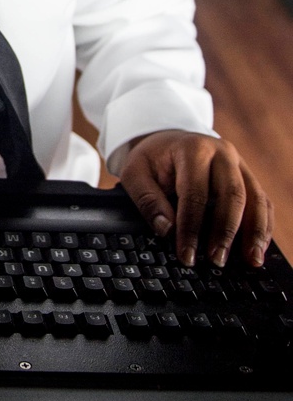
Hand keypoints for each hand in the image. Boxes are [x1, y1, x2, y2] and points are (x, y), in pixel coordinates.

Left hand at [119, 130, 272, 267]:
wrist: (169, 139)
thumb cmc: (153, 160)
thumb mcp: (135, 173)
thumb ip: (147, 200)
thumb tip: (166, 229)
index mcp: (192, 149)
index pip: (195, 194)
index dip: (191, 227)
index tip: (187, 255)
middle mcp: (222, 153)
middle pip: (232, 195)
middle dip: (226, 232)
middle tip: (217, 260)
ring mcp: (239, 164)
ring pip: (255, 198)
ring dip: (255, 232)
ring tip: (250, 260)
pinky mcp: (248, 176)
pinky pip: (263, 202)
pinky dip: (263, 226)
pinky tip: (258, 249)